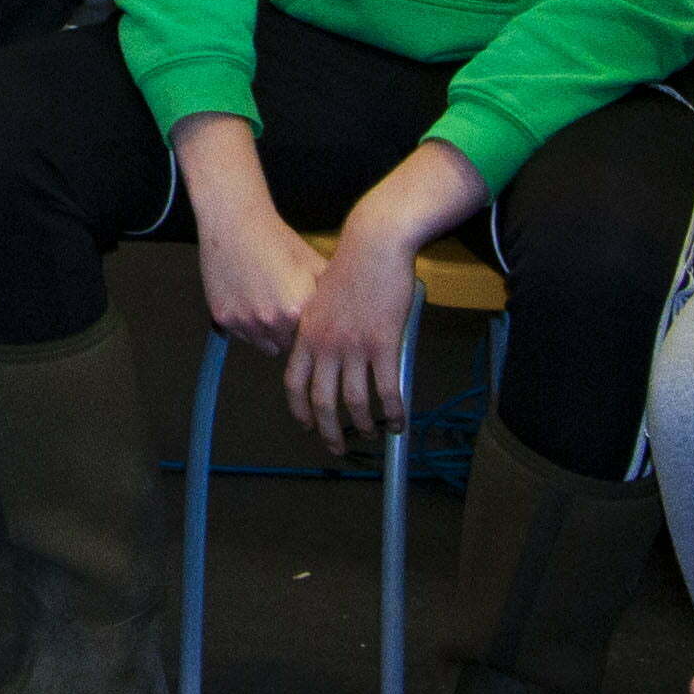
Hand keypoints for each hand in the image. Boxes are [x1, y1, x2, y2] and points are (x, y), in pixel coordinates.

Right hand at [174, 129, 325, 355]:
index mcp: (298, 310)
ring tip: (270, 304)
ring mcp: (245, 322)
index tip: (311, 320)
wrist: (234, 221)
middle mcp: (272, 322)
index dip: (313, 331)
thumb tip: (352, 316)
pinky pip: (242, 335)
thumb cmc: (276, 239)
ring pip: (265, 345)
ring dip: (270, 333)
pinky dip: (247, 324)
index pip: (313, 341)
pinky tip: (250, 299)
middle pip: (289, 347)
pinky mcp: (223, 319)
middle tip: (289, 309)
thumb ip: (333, 294)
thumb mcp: (314, 262)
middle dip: (291, 334)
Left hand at [282, 221, 423, 450]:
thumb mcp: (321, 298)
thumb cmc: (351, 266)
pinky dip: (394, 411)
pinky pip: (387, 390)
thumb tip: (325, 353)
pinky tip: (399, 421)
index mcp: (307, 333)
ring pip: (355, 402)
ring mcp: (354, 346)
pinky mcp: (383, 343)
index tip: (307, 425)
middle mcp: (326, 344)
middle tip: (337, 447)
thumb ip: (319, 327)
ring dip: (365, 425)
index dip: (299, 409)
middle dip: (329, 431)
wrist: (373, 245)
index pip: (294, 382)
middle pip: (322, 401)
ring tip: (373, 434)